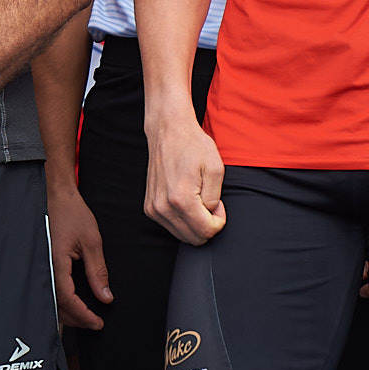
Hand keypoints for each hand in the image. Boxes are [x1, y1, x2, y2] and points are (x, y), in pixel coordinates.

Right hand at [49, 178, 111, 329]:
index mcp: (56, 263)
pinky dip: (60, 299)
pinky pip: (49, 288)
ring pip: (51, 300)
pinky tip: (72, 300)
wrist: (56, 195)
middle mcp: (44, 268)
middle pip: (57, 305)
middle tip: (94, 322)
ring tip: (85, 315)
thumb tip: (105, 296)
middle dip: (76, 318)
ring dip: (67, 311)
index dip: (84, 315)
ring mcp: (41, 265)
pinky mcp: (41, 262)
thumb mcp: (92, 242)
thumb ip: (98, 271)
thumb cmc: (71, 213)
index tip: (98, 322)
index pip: (68, 299)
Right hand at [144, 113, 226, 244]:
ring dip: (195, 223)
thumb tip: (209, 214)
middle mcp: (163, 207)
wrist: (168, 131)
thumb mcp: (215, 169)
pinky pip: (171, 226)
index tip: (218, 203)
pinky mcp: (149, 207)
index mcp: (180, 199)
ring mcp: (153, 208)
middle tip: (210, 202)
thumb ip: (214, 199)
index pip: (206, 232)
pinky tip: (186, 200)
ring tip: (198, 199)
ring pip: (182, 235)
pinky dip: (183, 219)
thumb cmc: (193, 145)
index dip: (219, 221)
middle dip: (207, 225)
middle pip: (194, 239)